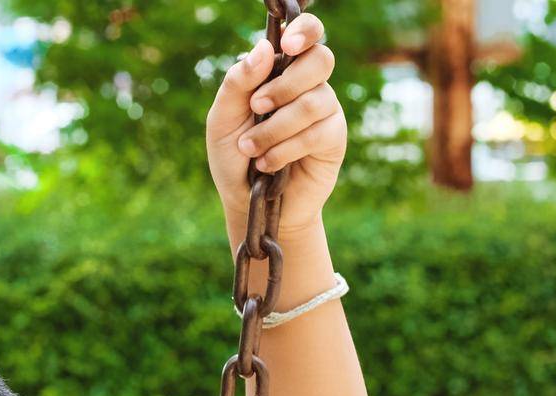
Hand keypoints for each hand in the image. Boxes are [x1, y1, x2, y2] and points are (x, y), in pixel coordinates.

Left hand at [206, 9, 344, 240]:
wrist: (248, 203)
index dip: (304, 32)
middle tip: (257, 106)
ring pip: (313, 101)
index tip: (286, 46)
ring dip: (275, 127)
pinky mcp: (333, 138)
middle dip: (285, 85)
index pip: (306, 35)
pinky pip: (318, 132)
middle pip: (319, 60)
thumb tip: (263, 48)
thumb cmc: (233, 157)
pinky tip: (268, 164)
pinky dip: (286, 148)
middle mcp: (307, 85)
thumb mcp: (222, 120)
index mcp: (280, 72)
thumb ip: (237, 83)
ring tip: (251, 149)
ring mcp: (324, 110)